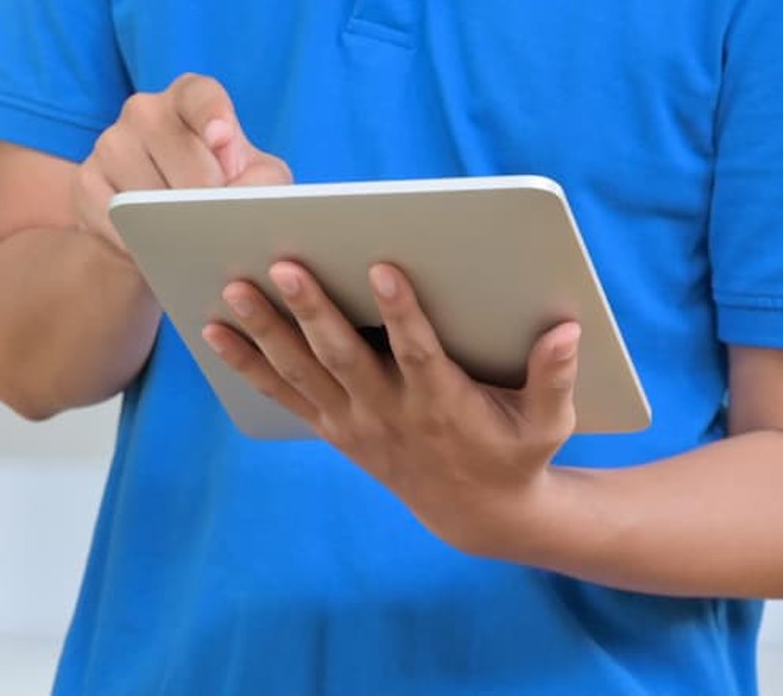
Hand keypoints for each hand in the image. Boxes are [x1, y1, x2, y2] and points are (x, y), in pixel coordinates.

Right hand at [74, 73, 291, 250]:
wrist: (163, 226)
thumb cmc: (220, 192)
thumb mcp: (255, 181)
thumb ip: (263, 180)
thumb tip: (244, 195)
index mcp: (190, 97)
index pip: (200, 95)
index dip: (212, 114)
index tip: (223, 139)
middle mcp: (145, 109)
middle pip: (177, 150)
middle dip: (203, 191)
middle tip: (216, 218)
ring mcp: (110, 142)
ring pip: (145, 187)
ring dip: (170, 219)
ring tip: (188, 234)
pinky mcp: (85, 180)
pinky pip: (115, 215)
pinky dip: (138, 238)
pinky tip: (154, 245)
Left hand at [201, 261, 580, 557]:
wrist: (479, 516)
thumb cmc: (518, 454)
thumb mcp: (551, 424)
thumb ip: (556, 377)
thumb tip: (567, 329)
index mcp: (442, 403)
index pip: (418, 351)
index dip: (401, 312)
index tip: (382, 266)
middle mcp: (390, 412)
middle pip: (343, 357)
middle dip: (312, 311)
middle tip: (284, 265)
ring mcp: (355, 422)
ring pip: (302, 372)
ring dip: (265, 331)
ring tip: (233, 290)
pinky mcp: (335, 428)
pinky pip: (283, 394)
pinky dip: (248, 365)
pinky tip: (214, 332)